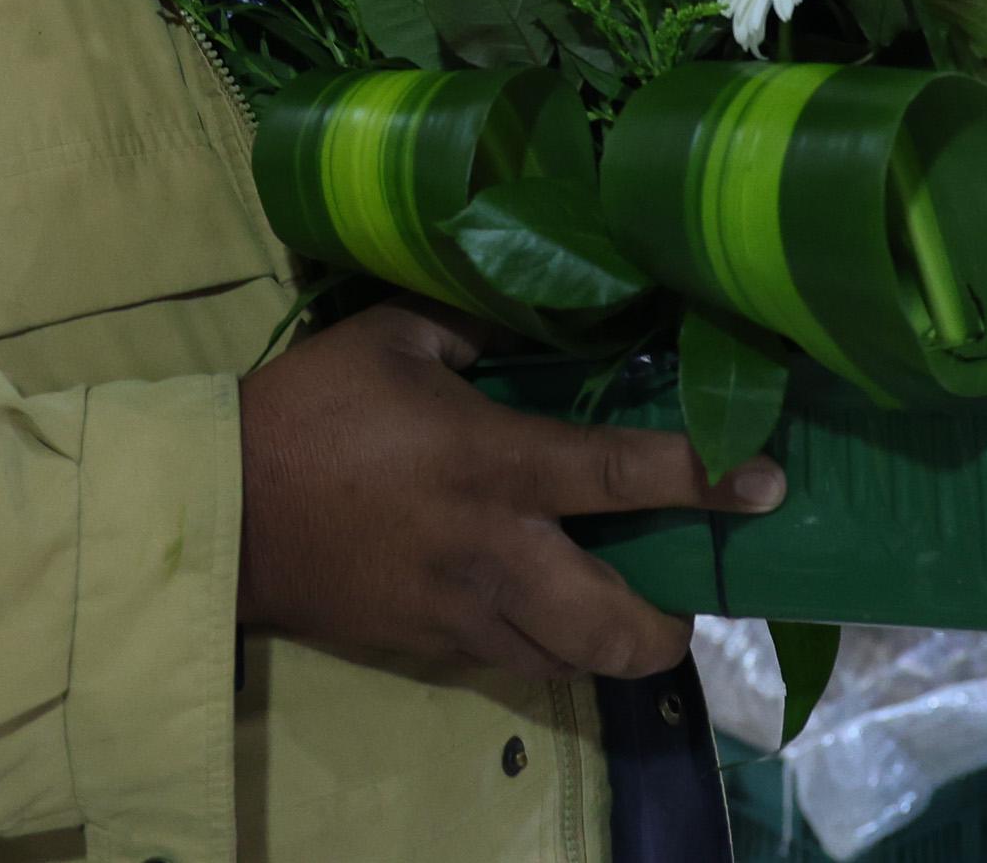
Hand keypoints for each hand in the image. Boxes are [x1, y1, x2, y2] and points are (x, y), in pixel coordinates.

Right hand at [237, 302, 783, 680]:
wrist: (220, 510)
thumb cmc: (308, 408)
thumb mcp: (392, 336)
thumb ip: (473, 329)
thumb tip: (526, 324)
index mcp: (495, 463)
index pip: (625, 474)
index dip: (707, 477)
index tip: (766, 483)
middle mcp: (495, 551)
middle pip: (618, 624)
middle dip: (672, 622)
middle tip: (686, 589)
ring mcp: (463, 612)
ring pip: (572, 662)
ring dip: (612, 644)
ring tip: (627, 608)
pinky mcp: (428, 648)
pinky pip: (512, 663)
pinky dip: (545, 646)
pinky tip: (542, 609)